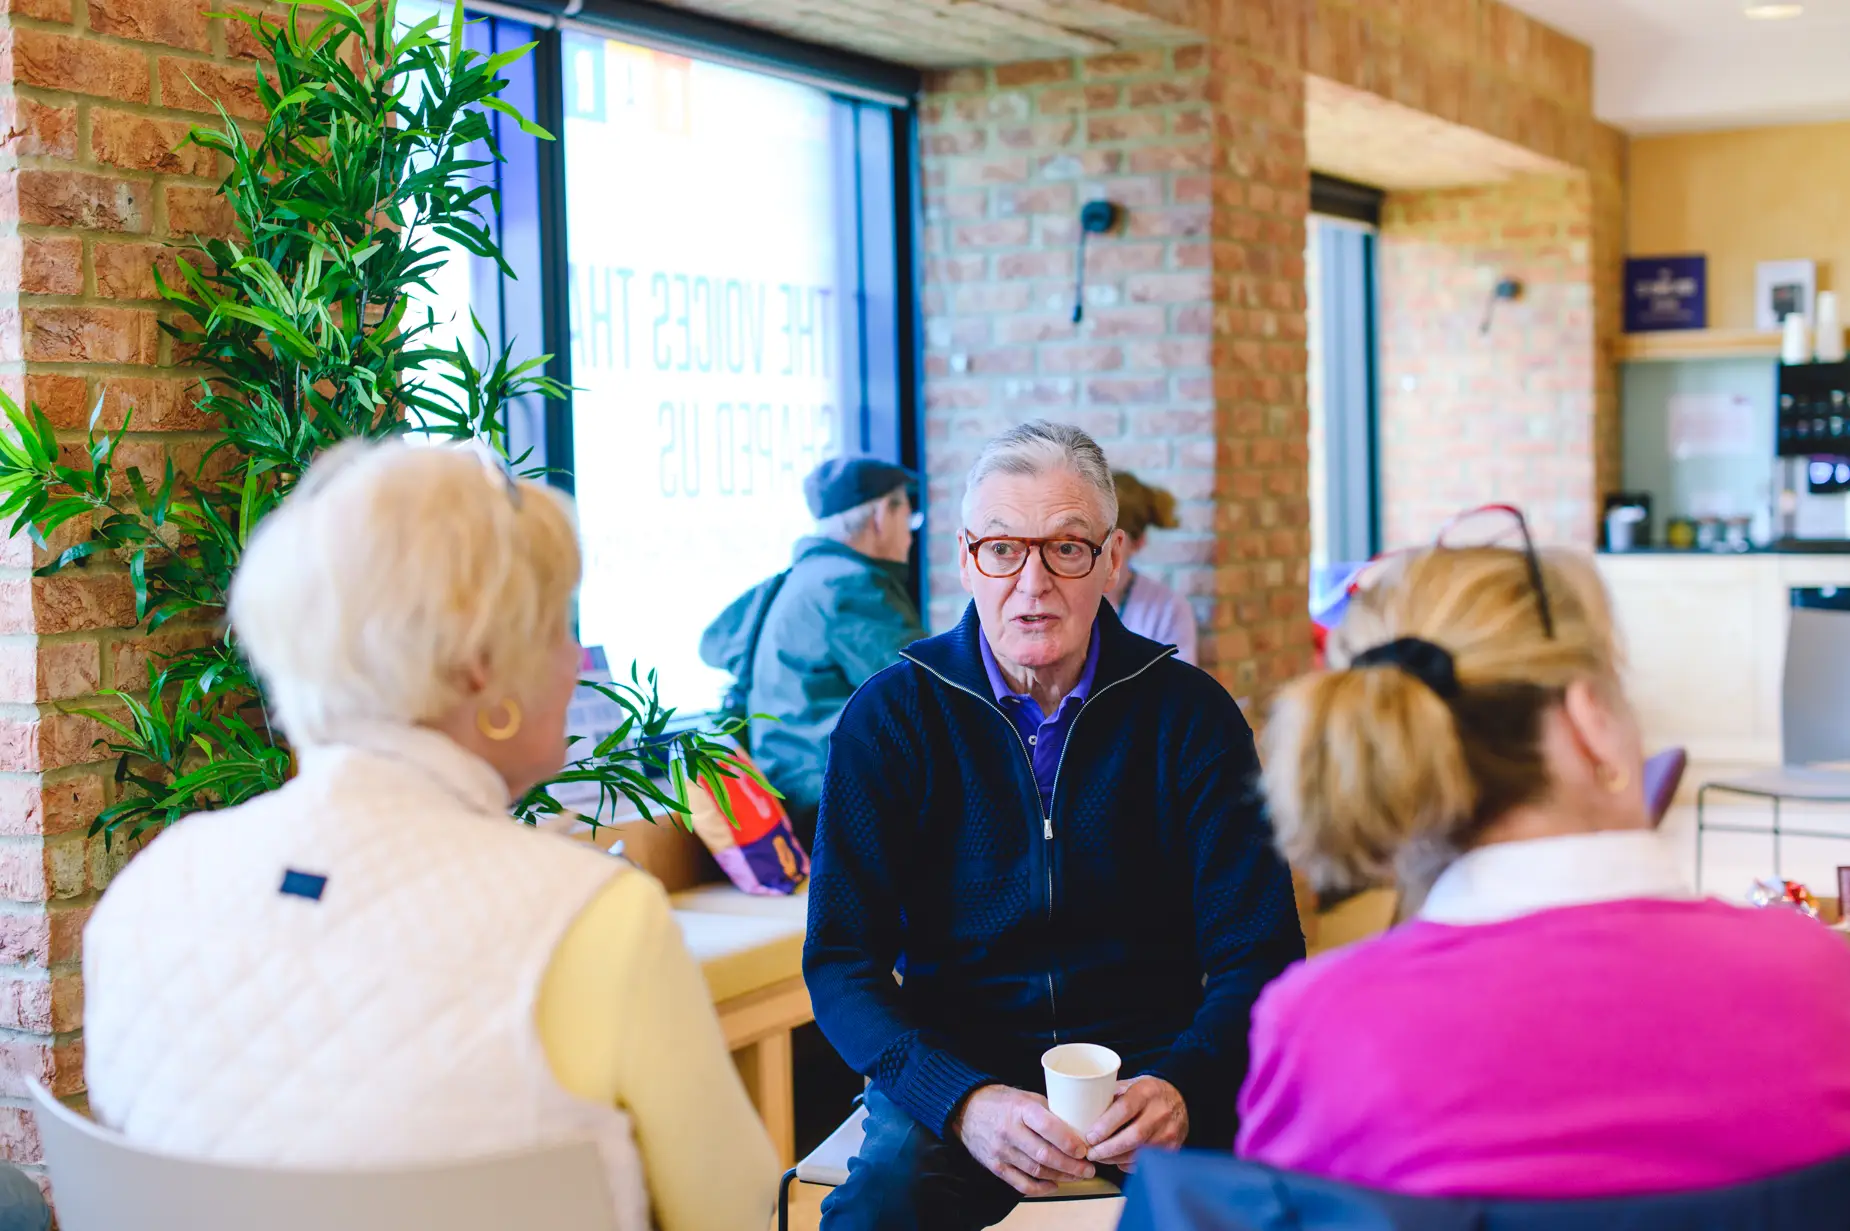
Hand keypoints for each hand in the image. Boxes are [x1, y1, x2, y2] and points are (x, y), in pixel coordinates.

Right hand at [951, 1084, 1095, 1195]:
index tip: (1084, 1149)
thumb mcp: (1026, 1097)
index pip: (1048, 1126)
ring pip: (1036, 1170)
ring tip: (1077, 1176)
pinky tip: (1054, 1185)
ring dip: (1060, 1177)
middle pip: (1045, 1154)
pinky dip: (1040, 1188)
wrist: (966, 1109)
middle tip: (1088, 1169)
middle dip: (1071, 1165)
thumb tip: (1077, 1128)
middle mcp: (1010, 1131)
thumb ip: (1049, 1111)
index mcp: (1020, 1109)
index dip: (1069, 1141)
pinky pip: (1020, 1183)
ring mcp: (1001, 1151)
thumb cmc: (1001, 1101)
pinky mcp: (995, 1166)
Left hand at [1083, 1076, 1187, 1168]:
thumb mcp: (1130, 1084)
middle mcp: (1160, 1112)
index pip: (1125, 1110)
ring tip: (1099, 1157)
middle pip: (1133, 1136)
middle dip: (1108, 1149)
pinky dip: (1128, 1164)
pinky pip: (1146, 1163)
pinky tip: (1116, 1160)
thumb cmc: (1148, 1092)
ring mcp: (1168, 1132)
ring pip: (1139, 1153)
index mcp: (1146, 1092)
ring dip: (1115, 1159)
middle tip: (1090, 1153)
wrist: (1179, 1099)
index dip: (1105, 1126)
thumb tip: (1081, 1111)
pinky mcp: (1172, 1148)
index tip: (1090, 1137)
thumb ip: (1109, 1096)